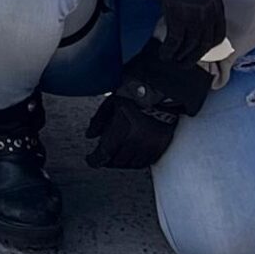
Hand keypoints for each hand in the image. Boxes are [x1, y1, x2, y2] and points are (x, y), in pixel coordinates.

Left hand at [85, 52, 214, 169]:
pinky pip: (147, 162)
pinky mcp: (162, 145)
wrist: (164, 89)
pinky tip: (131, 156)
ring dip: (122, 163)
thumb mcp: (112, 101)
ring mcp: (151, 144)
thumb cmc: (135, 92)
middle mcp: (137, 140)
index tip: (90, 159)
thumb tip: (90, 135)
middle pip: (118, 161)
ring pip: (132, 164)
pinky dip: (136, 162)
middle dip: (107, 160)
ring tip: (115, 157)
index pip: (105, 153)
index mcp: (123, 129)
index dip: (95, 159)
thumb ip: (99, 120)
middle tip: (102, 156)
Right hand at [151, 0, 228, 63]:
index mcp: (216, 8)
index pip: (218, 34)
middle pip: (204, 44)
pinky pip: (175, 41)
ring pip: (190, 45)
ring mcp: (193, 19)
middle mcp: (208, 17)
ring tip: (173, 61)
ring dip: (181, 56)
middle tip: (186, 64)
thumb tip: (196, 15)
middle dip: (195, 56)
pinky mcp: (178, 19)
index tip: (203, 49)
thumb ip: (205, 3)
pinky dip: (169, 50)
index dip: (211, 45)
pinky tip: (164, 54)